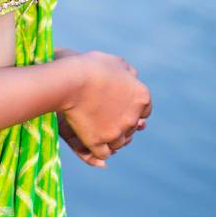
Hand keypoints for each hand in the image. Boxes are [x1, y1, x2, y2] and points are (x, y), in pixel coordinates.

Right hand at [53, 47, 149, 164]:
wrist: (71, 80)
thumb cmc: (90, 66)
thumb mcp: (114, 62)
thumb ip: (127, 72)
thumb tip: (132, 77)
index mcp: (141, 96)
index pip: (145, 110)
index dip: (131, 109)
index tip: (119, 107)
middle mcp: (133, 117)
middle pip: (131, 128)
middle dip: (120, 124)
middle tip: (104, 117)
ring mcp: (116, 132)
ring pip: (118, 143)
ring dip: (110, 139)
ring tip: (96, 130)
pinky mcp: (99, 142)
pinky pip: (103, 154)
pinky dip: (98, 150)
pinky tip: (91, 142)